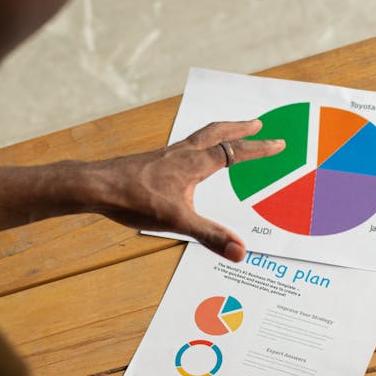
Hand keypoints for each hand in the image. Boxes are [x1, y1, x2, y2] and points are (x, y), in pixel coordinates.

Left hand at [84, 119, 284, 260]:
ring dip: (219, 132)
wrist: (97, 186)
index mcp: (195, 163)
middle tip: (257, 122)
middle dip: (240, 128)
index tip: (279, 143)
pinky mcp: (153, 161)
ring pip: (200, 137)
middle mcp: (183, 153)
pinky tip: (190, 158)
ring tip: (229, 133)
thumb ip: (210, 236)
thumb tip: (241, 252)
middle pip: (217, 133)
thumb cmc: (134, 199)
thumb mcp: (177, 221)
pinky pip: (184, 146)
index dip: (258, 149)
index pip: (234, 151)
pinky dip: (198, 145)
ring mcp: (167, 155)